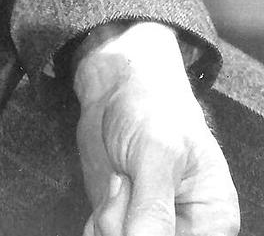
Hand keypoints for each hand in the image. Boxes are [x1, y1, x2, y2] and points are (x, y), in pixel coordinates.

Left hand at [73, 22, 237, 234]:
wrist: (115, 88)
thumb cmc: (151, 108)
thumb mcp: (157, 153)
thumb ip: (154, 206)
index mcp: (213, 220)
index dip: (153, 232)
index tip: (137, 208)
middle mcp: (186, 228)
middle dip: (126, 224)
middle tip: (125, 182)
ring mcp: (152, 225)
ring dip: (109, 220)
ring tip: (120, 179)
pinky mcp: (125, 222)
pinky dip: (97, 222)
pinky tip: (109, 191)